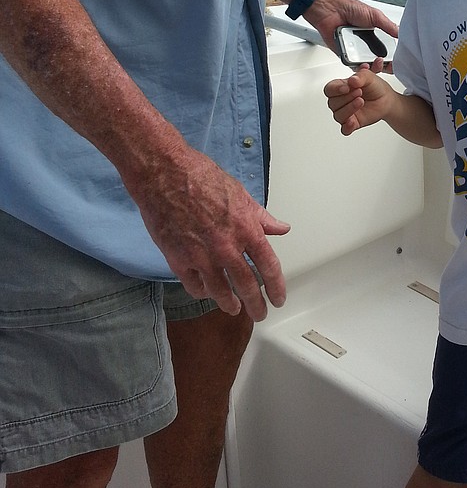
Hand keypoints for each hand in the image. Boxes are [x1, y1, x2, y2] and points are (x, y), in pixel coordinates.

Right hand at [126, 146, 289, 321]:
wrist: (164, 174)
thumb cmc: (201, 177)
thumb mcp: (240, 193)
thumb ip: (261, 217)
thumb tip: (281, 228)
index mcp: (246, 229)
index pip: (268, 266)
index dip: (276, 286)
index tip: (279, 298)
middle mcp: (226, 247)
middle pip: (247, 285)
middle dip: (256, 304)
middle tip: (260, 313)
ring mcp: (201, 256)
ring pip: (220, 291)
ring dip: (229, 304)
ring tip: (235, 308)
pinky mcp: (177, 259)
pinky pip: (194, 285)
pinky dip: (202, 292)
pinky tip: (207, 293)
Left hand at [307, 0, 398, 58]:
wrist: (331, 9)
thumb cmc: (350, 8)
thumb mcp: (375, 16)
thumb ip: (388, 26)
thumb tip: (401, 33)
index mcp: (375, 36)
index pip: (387, 51)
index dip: (393, 58)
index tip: (398, 61)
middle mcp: (366, 46)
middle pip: (378, 62)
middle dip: (384, 65)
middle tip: (388, 64)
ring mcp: (356, 52)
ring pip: (367, 66)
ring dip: (373, 67)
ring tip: (376, 62)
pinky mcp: (345, 56)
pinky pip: (353, 66)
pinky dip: (359, 68)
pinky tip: (364, 65)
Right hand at [324, 67, 392, 135]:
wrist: (385, 98)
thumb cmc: (374, 87)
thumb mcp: (369, 76)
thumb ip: (360, 76)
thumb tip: (352, 80)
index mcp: (340, 87)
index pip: (329, 89)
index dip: (336, 89)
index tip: (347, 87)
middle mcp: (340, 101)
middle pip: (333, 103)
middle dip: (347, 97)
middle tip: (359, 92)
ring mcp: (346, 113)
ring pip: (338, 115)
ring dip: (349, 109)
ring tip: (361, 101)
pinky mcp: (352, 123)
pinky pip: (345, 129)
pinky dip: (347, 127)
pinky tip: (352, 122)